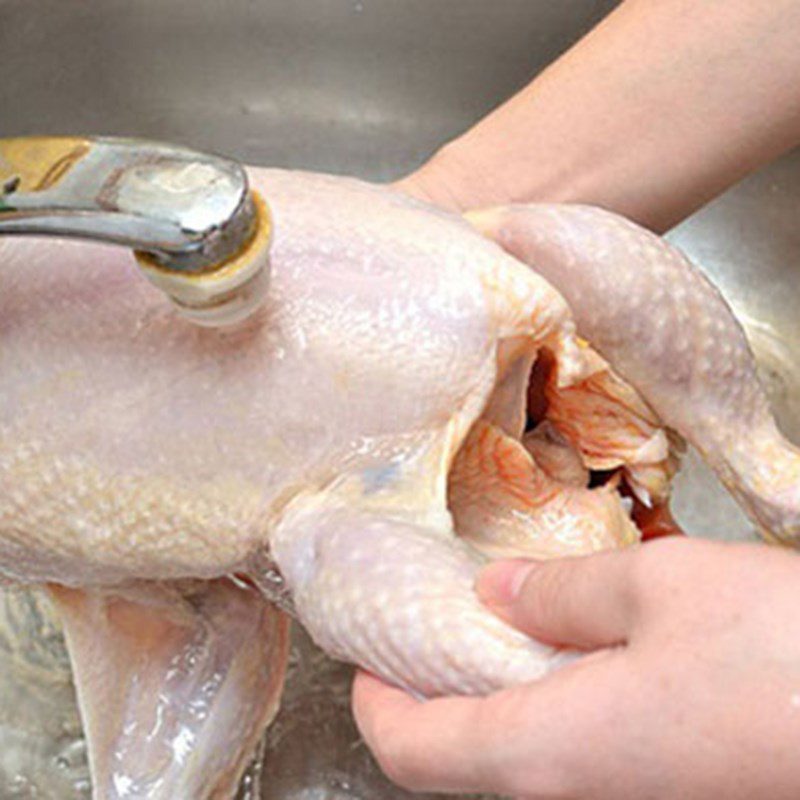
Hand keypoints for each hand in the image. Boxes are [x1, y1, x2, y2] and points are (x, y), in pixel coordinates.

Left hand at [353, 537, 799, 798]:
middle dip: (426, 694)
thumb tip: (495, 593)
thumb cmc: (782, 655)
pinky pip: (569, 752)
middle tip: (423, 623)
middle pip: (457, 759)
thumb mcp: (658, 590)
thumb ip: (562, 592)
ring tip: (484, 622)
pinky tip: (563, 648)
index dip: (374, 700)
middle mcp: (578, 795)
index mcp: (549, 752)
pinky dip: (539, 701)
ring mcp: (627, 797)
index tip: (364, 649)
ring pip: (514, 756)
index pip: (414, 749)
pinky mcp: (667, 783)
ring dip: (483, 694)